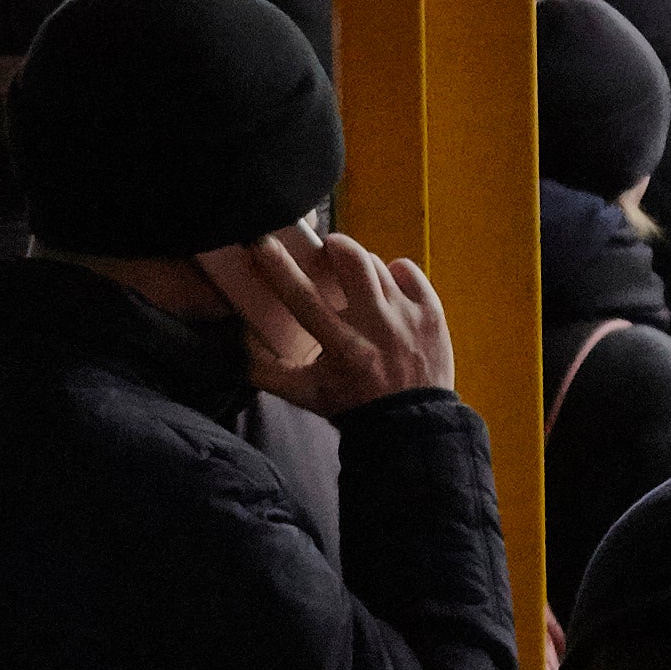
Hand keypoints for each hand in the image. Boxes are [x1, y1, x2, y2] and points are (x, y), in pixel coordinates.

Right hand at [202, 228, 452, 414]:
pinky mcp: (431, 314)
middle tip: (326, 250)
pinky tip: (386, 285)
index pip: (303, 298)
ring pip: (378, 265)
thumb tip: (238, 347)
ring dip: (360, 263)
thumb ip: (268, 373)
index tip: (262, 243)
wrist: (411, 426)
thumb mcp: (306, 395)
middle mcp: (376, 327)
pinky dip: (394, 271)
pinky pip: (408, 271)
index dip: (279, 268)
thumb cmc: (354, 407)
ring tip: (354, 275)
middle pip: (352, 261)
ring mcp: (407, 317)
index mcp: (343, 348)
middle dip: (334, 245)